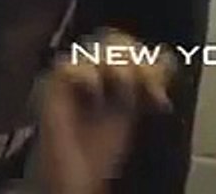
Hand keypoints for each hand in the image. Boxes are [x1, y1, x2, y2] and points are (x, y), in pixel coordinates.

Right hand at [35, 28, 176, 193]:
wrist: (77, 178)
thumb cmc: (99, 149)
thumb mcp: (133, 109)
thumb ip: (147, 82)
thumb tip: (165, 54)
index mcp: (105, 71)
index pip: (127, 43)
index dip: (147, 60)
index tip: (159, 94)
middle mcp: (87, 69)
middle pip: (114, 38)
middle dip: (138, 63)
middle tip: (148, 93)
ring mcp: (69, 78)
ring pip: (96, 48)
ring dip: (120, 71)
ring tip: (125, 98)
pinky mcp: (50, 89)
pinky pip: (69, 66)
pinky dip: (89, 78)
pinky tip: (96, 98)